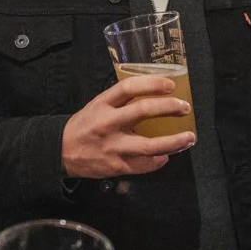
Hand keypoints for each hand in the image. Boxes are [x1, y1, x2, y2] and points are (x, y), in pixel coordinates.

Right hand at [62, 76, 195, 178]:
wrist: (61, 151)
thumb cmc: (86, 125)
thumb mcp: (98, 105)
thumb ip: (121, 101)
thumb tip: (155, 94)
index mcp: (103, 104)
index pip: (129, 87)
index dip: (152, 84)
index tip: (170, 85)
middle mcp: (108, 123)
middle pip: (144, 111)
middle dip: (169, 108)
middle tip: (185, 108)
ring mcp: (113, 146)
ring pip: (150, 145)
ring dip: (174, 141)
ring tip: (189, 137)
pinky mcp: (116, 166)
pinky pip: (144, 164)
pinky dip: (159, 160)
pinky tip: (167, 155)